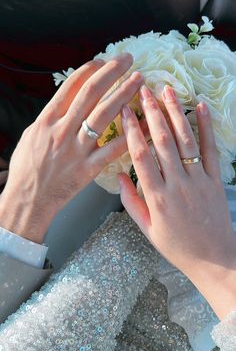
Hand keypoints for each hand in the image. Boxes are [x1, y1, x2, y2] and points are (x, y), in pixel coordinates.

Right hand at [0, 53, 143, 243]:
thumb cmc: (27, 168)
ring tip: (140, 80)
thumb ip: (50, 117)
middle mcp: (63, 129)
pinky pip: (114, 148)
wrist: (28, 200)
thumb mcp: (31, 135)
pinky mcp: (89, 168)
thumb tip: (67, 99)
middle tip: (129, 59)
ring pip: (105, 115)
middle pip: (91, 93)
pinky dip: (132, 134)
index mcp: (47, 119)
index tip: (105, 60)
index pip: (72, 85)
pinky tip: (147, 123)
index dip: (91, 69)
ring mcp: (77, 149)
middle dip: (112, 72)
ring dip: (124, 94)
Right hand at [119, 84, 235, 319]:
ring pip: (185, 140)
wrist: (214, 260)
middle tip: (144, 90)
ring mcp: (199, 180)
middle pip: (162, 141)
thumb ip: (131, 202)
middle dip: (152, 112)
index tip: (126, 110)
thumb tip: (119, 176)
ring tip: (168, 91)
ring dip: (175, 113)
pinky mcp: (215, 180)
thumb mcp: (147, 230)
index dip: (131, 129)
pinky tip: (201, 106)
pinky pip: (210, 149)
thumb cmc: (177, 246)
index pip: (140, 155)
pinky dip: (206, 126)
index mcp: (156, 197)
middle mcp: (177, 184)